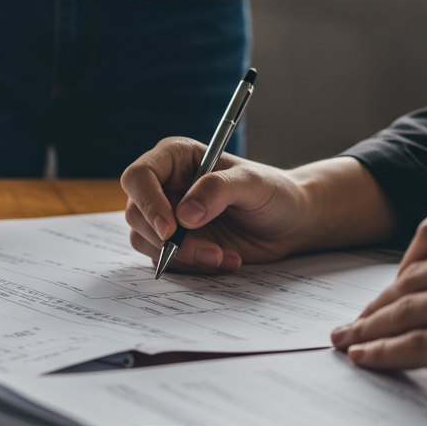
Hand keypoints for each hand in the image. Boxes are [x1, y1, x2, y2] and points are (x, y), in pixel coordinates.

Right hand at [121, 137, 315, 272]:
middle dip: (168, 239)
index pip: (139, 177)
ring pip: (146, 241)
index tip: (170, 228)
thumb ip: (217, 190)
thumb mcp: (252, 183)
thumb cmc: (273, 192)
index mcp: (175, 158)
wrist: (290, 222)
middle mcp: (164, 186)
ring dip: (181, 256)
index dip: (148, 203)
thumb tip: (183, 215)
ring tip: (222, 256)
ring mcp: (168, 217)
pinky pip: (166, 260)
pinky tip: (226, 260)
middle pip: (136, 214)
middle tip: (208, 251)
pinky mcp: (177, 243)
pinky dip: (193, 266)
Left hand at [331, 210, 426, 416]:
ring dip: (369, 328)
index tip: (389, 285)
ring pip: (407, 309)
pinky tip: (367, 358)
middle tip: (354, 320)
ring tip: (348, 341)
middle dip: (378, 302)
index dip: (401, 264)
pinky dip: (384, 351)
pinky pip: (418, 345)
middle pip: (412, 277)